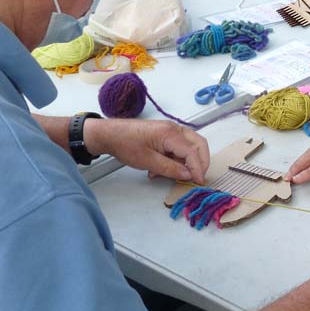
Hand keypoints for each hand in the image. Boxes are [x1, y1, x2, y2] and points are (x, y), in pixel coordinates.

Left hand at [82, 118, 209, 184]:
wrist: (109, 134)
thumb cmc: (126, 145)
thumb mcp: (148, 162)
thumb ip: (170, 169)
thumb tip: (188, 175)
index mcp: (171, 134)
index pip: (192, 152)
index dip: (198, 168)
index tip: (199, 182)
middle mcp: (174, 129)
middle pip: (198, 144)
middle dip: (200, 162)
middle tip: (197, 177)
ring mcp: (170, 130)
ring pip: (189, 146)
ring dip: (186, 161)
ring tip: (171, 174)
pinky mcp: (165, 134)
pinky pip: (178, 146)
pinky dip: (176, 158)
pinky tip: (161, 169)